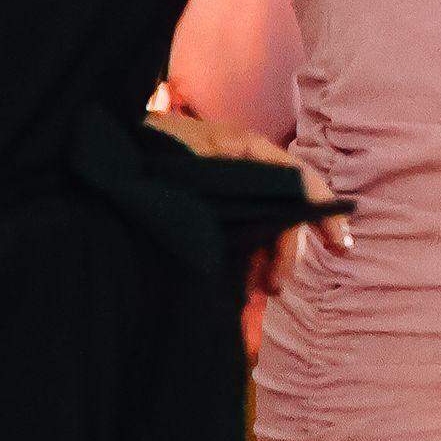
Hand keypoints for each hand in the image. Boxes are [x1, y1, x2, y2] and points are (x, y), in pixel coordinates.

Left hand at [146, 107, 351, 298]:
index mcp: (242, 149)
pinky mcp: (211, 209)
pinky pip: (241, 233)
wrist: (102, 161)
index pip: (296, 177)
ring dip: (268, 259)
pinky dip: (246, 258)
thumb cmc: (143, 154)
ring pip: (264, 226)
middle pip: (283, 208)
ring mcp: (227, 189)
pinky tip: (243, 283)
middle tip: (279, 288)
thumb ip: (234, 189)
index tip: (338, 244)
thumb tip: (281, 221)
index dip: (322, 209)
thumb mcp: (188, 169)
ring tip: (260, 291)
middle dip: (287, 249)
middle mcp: (241, 167)